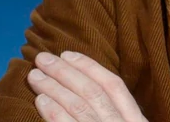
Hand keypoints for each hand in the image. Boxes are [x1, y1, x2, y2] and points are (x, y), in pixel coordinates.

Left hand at [27, 51, 147, 121]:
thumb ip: (113, 111)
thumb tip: (84, 85)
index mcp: (135, 119)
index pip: (114, 85)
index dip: (89, 67)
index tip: (67, 54)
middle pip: (94, 92)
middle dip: (65, 73)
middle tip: (42, 59)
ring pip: (80, 107)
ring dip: (55, 88)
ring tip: (35, 76)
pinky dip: (55, 112)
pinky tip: (41, 101)